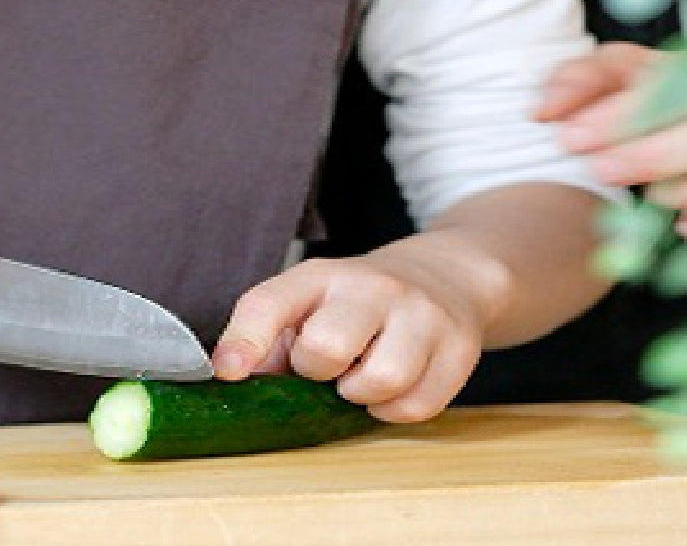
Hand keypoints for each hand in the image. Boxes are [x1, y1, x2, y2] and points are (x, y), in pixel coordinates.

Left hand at [210, 244, 487, 423]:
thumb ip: (269, 341)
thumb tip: (235, 379)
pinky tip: (395, 386)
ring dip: (362, 395)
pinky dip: (398, 409)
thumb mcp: (308, 305)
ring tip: (362, 377)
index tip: (227, 373)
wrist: (444, 277)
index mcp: (319, 277)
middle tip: (329, 369)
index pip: (270, 303)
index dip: (243, 340)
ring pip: (380, 381)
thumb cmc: (357, 305)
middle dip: (319, 373)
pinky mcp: (459, 346)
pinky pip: (418, 406)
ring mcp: (420, 314)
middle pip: (327, 347)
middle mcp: (371, 287)